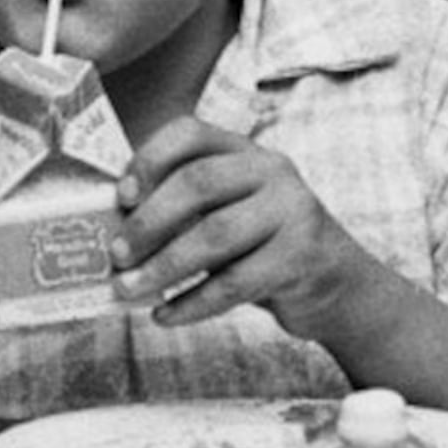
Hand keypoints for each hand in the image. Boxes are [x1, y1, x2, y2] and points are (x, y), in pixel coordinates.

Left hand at [112, 117, 364, 334]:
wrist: (334, 282)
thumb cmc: (261, 246)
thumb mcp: (227, 213)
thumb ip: (184, 212)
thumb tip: (113, 233)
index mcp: (244, 151)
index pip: (191, 133)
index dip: (150, 159)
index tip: (121, 196)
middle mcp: (271, 171)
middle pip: (199, 184)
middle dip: (148, 222)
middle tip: (116, 255)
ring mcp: (292, 212)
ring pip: (216, 236)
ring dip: (163, 267)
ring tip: (127, 290)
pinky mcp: (301, 258)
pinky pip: (236, 283)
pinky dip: (192, 303)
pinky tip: (164, 314)